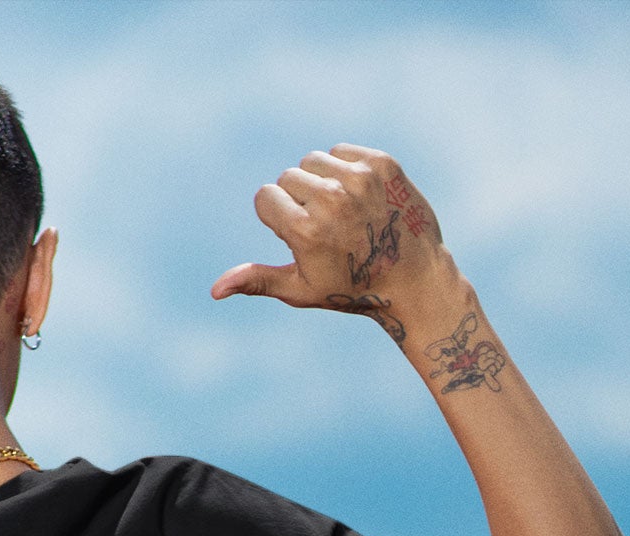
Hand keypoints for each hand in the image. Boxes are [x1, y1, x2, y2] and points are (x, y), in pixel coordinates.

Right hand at [210, 145, 460, 352]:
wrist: (415, 280)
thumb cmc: (352, 290)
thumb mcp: (301, 290)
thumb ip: (257, 280)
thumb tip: (214, 291)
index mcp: (306, 232)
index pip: (265, 196)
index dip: (278, 217)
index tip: (300, 236)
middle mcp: (331, 200)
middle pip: (288, 176)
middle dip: (298, 198)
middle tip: (328, 228)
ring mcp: (359, 179)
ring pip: (313, 160)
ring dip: (320, 180)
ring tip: (344, 212)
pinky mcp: (381, 163)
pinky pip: (341, 151)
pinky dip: (344, 169)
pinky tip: (362, 199)